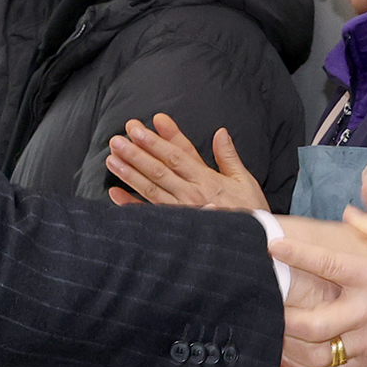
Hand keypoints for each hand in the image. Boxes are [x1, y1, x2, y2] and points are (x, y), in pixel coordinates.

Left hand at [106, 115, 266, 211]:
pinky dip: (131, 205)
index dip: (165, 137)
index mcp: (207, 179)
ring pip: (151, 188)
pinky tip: (115, 194)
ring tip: (112, 158)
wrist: (253, 245)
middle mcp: (191, 193)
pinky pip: (151, 214)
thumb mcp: (245, 181)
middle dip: (139, 151)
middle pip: (161, 168)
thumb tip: (220, 132)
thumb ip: (229, 156)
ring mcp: (181, 210)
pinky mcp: (176, 226)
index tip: (150, 122)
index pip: (182, 153)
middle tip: (119, 137)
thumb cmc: (251, 212)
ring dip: (130, 173)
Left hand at [271, 165, 366, 366]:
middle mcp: (366, 312)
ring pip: (316, 353)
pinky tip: (292, 358)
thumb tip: (357, 197)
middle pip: (311, 323)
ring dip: (288, 344)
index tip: (271, 245)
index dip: (296, 253)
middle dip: (282, 315)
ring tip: (271, 331)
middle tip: (267, 301)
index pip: (327, 263)